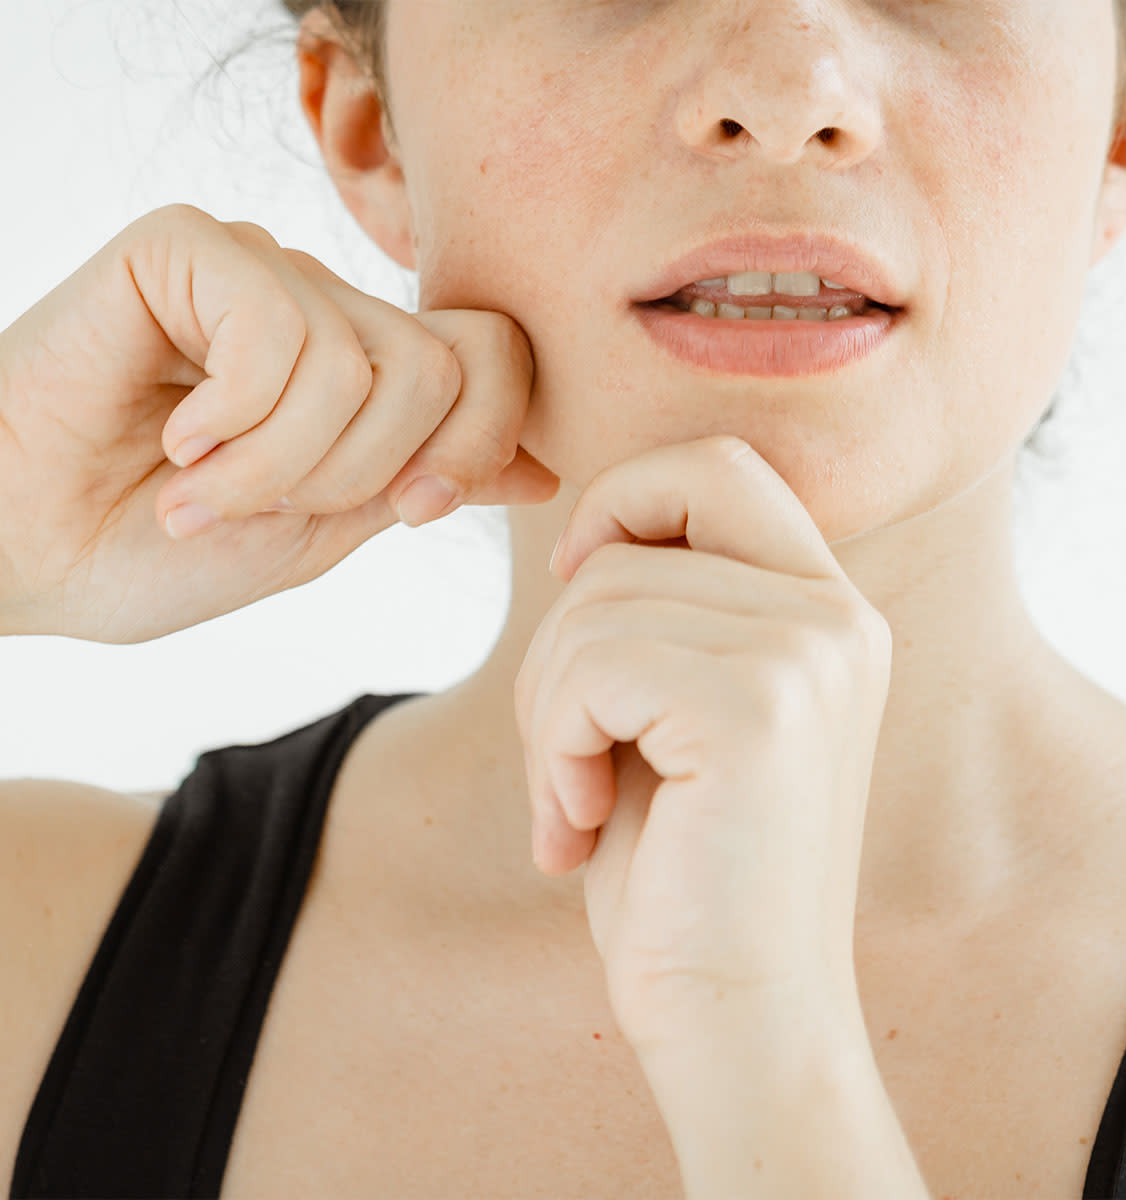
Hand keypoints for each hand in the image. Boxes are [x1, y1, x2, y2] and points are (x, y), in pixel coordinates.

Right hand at [0, 203, 557, 642]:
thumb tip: (543, 472)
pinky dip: (233, 421)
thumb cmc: (162, 551)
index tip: (414, 511)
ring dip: (281, 464)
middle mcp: (323, 308)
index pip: (498, 358)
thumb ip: (428, 483)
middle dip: (361, 473)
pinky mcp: (185, 246)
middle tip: (267, 504)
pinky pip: (277, 330)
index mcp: (366, 371)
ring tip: (202, 487)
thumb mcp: (329, 529)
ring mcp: (258, 270)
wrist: (30, 556)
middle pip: (442, 369)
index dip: (478, 446)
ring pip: (362, 362)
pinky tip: (170, 438)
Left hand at [514, 436, 891, 1058]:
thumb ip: (659, 614)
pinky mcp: (760, 709)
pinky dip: (549, 745)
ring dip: (546, 709)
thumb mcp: (671, 715)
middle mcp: (836, 616)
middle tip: (563, 742)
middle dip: (561, 635)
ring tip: (571, 800)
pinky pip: (592, 667)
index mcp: (826, 609)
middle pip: (630, 536)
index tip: (580, 592)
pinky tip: (573, 827)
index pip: (713, 465)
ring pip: (593, 605)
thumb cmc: (684, 872)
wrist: (736, 1021)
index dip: (622, 503)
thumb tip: (585, 541)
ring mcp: (808, 656)